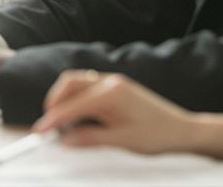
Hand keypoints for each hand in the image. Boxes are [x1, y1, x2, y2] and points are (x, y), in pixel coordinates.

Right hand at [32, 71, 194, 154]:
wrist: (182, 130)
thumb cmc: (158, 135)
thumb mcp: (123, 141)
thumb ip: (91, 138)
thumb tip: (65, 140)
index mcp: (112, 93)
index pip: (74, 103)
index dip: (54, 118)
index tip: (39, 132)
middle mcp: (110, 83)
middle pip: (70, 83)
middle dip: (55, 103)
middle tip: (49, 128)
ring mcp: (113, 84)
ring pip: (77, 84)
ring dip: (65, 102)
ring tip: (65, 127)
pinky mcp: (115, 89)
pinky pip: (87, 89)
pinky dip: (77, 102)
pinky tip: (80, 120)